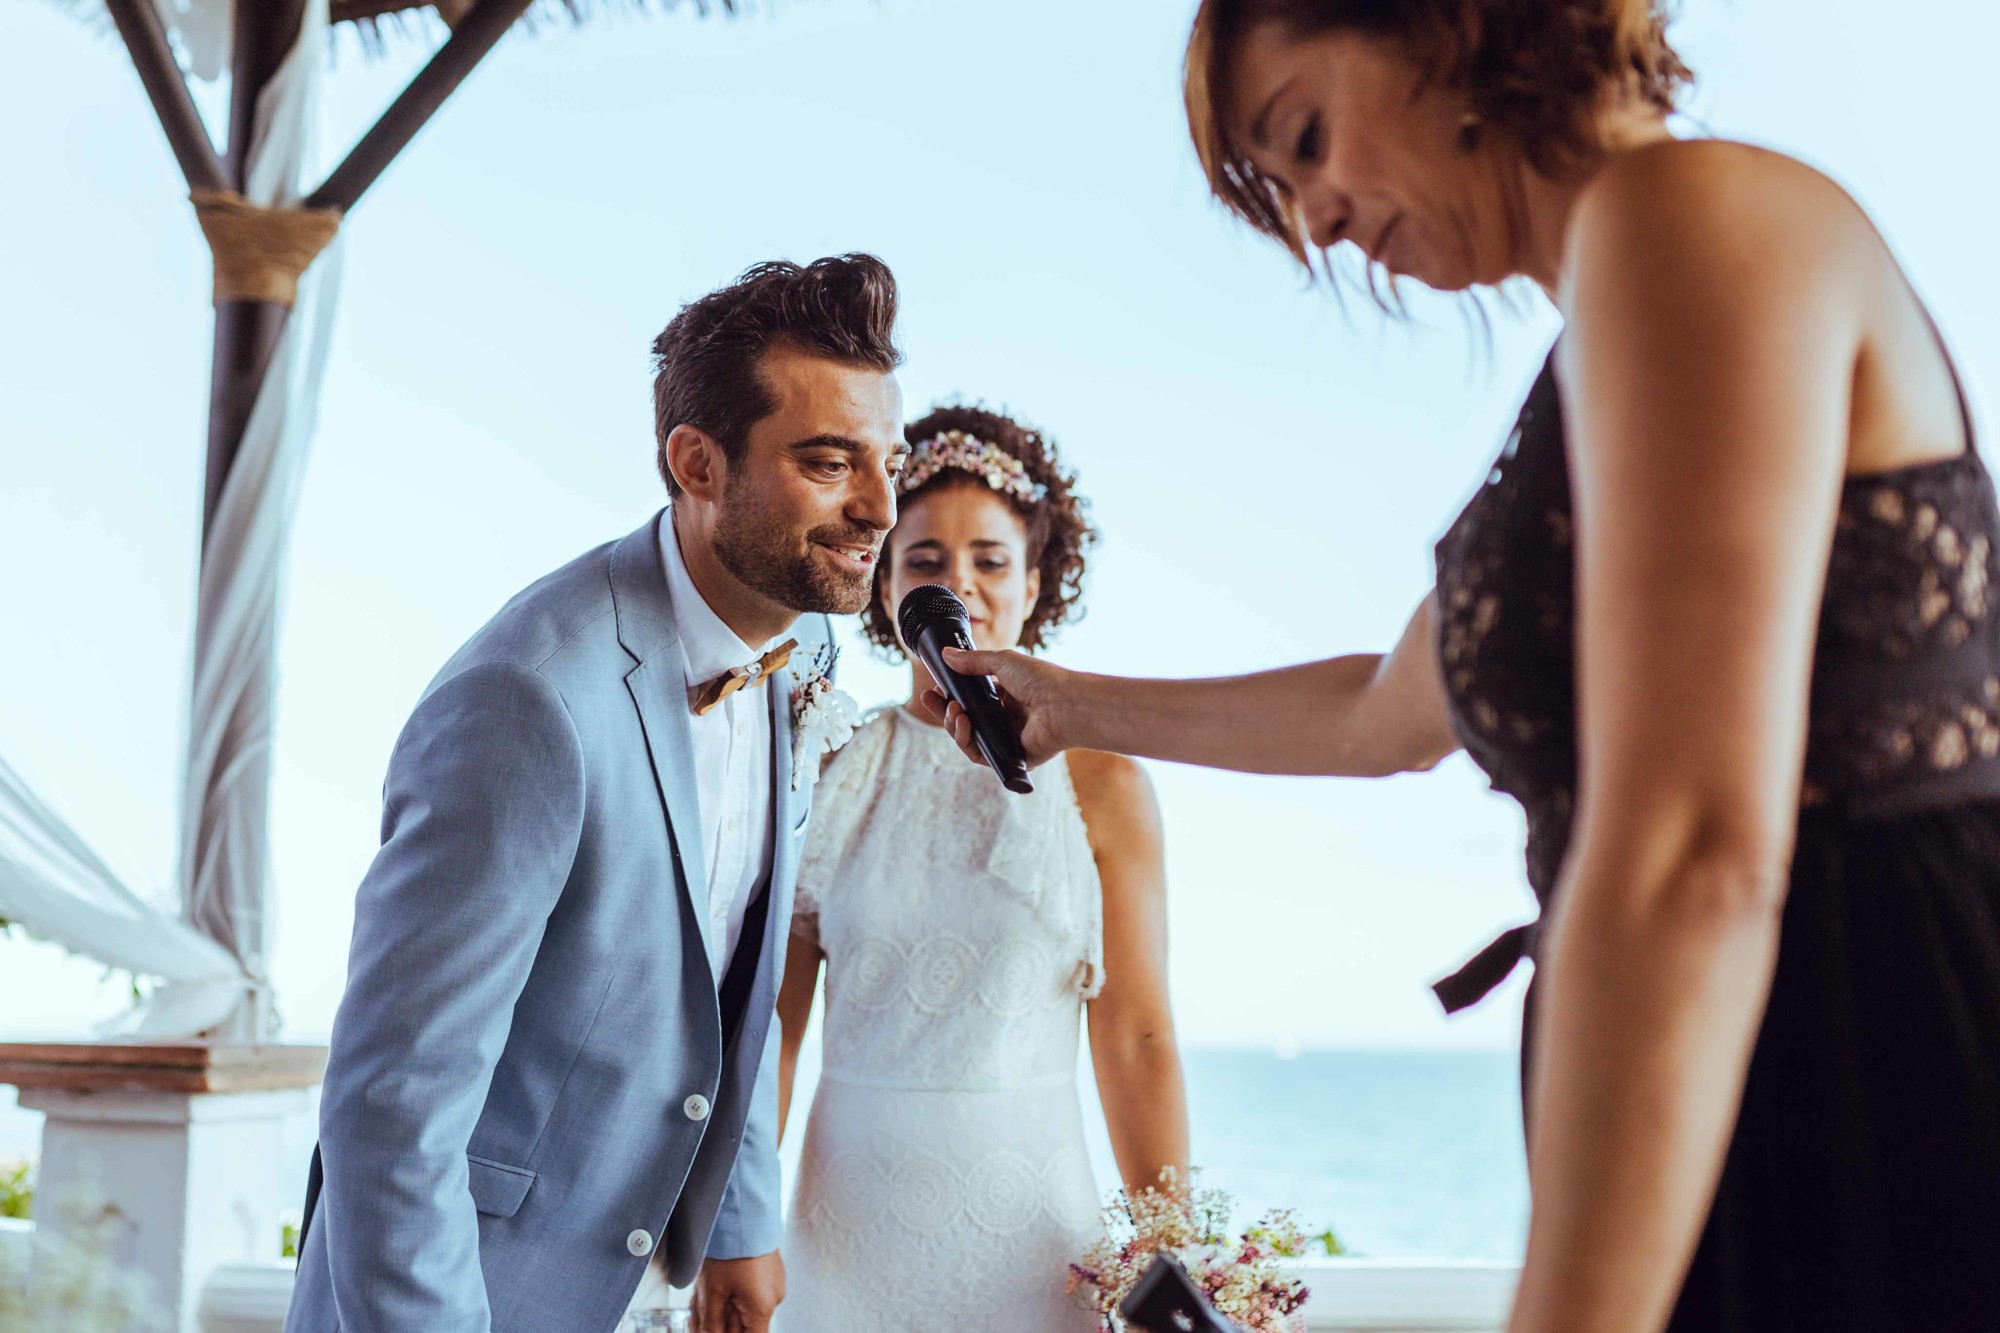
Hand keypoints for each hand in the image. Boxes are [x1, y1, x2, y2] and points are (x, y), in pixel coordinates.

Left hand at [690, 1250, 783, 1332]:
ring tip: (699, 1302)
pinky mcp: (768, 1271)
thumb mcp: (713, 1292)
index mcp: (763, 1307)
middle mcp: (773, 1297)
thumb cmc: (732, 1247)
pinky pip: (749, 1291)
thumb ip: (711, 1323)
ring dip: (721, 1310)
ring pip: (743, 1307)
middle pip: (744, 1325)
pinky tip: (711, 1290)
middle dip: (718, 1325)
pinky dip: (730, 1295)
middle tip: (697, 1321)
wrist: (745, 1212)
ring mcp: (772, 1282)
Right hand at [916, 646, 1074, 769]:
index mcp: (1006, 696)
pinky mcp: (1009, 757)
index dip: (950, 694)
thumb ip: (972, 661)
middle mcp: (1006, 718)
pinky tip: (963, 725)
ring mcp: (1006, 738)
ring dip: (954, 725)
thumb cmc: (1041, 680)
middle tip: (931, 699)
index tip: (934, 687)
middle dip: (945, 711)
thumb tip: (946, 654)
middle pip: (965, 720)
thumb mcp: (1002, 662)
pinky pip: (979, 754)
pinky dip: (966, 741)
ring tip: (954, 711)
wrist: (1064, 705)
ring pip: (969, 738)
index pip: (971, 698)